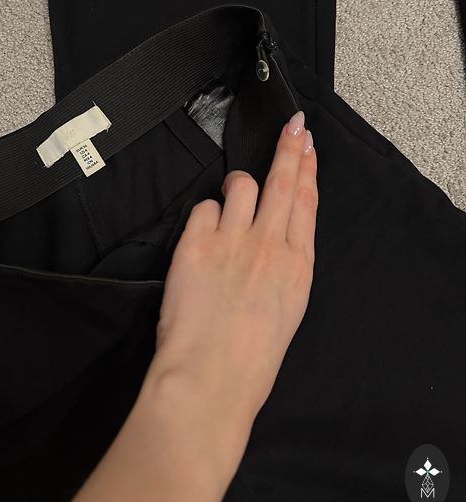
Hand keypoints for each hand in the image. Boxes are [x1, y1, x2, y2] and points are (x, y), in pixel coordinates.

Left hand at [144, 110, 316, 460]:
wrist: (211, 376)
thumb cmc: (251, 356)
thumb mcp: (287, 308)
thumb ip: (284, 264)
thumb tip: (274, 233)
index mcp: (297, 263)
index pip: (305, 201)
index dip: (306, 167)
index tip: (306, 143)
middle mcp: (269, 243)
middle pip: (281, 181)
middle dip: (288, 147)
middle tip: (292, 125)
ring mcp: (233, 239)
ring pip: (239, 184)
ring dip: (236, 187)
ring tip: (230, 210)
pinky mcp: (196, 243)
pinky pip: (203, 208)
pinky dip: (204, 218)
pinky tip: (203, 240)